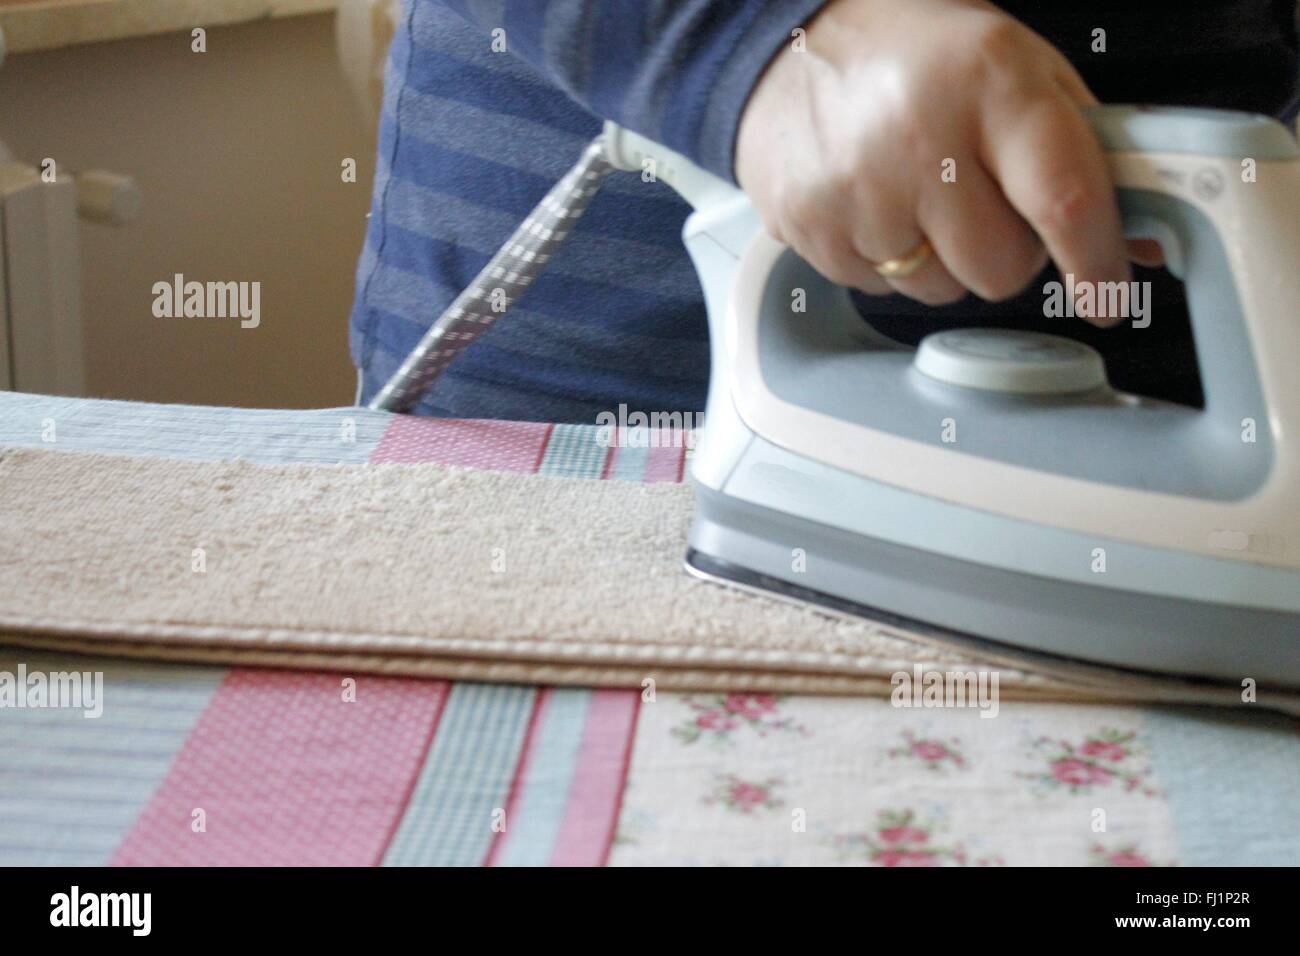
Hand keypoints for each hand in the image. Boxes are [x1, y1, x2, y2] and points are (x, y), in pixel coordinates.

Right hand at [735, 0, 1138, 323]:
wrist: (791, 46)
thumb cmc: (914, 55)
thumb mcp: (1015, 65)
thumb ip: (1082, 149)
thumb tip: (1135, 239)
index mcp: (988, 81)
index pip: (1065, 201)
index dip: (1095, 263)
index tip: (1106, 295)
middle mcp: (920, 138)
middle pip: (1001, 269)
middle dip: (1006, 251)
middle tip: (982, 202)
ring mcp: (857, 190)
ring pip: (939, 289)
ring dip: (941, 258)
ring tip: (916, 193)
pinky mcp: (811, 228)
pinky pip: (878, 288)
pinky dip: (886, 257)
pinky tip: (874, 203)